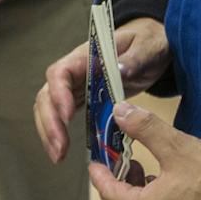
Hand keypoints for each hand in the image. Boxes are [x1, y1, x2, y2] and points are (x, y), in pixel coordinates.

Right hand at [34, 18, 168, 161]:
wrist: (152, 47)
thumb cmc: (149, 42)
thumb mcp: (149, 46)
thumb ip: (136, 57)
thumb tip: (120, 70)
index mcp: (87, 55)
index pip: (61, 72)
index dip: (59, 93)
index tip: (67, 116)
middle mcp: (75, 71)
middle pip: (48, 94)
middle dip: (50, 122)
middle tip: (59, 148)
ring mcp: (76, 86)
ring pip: (49, 107)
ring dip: (49, 132)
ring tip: (57, 156)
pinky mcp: (82, 99)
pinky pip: (62, 116)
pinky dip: (59, 134)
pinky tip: (62, 152)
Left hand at [86, 103, 200, 199]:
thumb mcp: (177, 145)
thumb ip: (144, 128)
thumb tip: (121, 113)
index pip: (108, 194)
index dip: (99, 175)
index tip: (95, 161)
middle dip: (112, 189)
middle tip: (117, 166)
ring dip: (132, 199)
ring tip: (142, 172)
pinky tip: (164, 188)